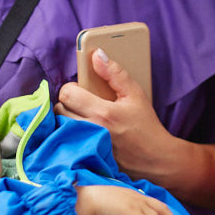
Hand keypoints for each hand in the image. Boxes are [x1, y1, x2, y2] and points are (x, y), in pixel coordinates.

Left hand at [56, 49, 176, 180]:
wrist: (156, 160)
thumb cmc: (146, 125)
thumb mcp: (135, 94)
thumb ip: (115, 73)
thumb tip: (97, 55)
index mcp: (103, 112)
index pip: (68, 93)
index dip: (71, 88)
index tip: (80, 90)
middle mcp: (92, 131)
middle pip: (59, 111)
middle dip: (66, 104)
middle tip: (79, 104)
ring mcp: (88, 148)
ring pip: (59, 128)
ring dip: (66, 120)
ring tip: (80, 118)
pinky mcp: (87, 160)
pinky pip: (66, 145)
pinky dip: (69, 138)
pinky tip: (81, 135)